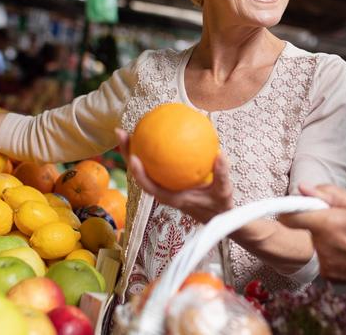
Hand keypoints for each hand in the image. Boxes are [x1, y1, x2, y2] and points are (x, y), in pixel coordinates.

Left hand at [114, 128, 233, 222]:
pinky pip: (157, 163)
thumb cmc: (219, 205)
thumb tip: (220, 154)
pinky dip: (154, 149)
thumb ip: (222, 175)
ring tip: (130, 128)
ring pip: (144, 167)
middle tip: (121, 133)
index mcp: (172, 198)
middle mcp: (163, 191)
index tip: (134, 157)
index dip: (139, 173)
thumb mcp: (224, 191)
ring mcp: (164, 185)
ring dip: (134, 149)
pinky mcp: (169, 180)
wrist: (219, 216)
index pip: (150, 187)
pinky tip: (157, 132)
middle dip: (128, 153)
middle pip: (140, 173)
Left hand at [280, 184, 345, 288]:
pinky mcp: (330, 277)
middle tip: (335, 219)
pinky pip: (322, 258)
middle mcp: (322, 247)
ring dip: (323, 238)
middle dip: (313, 222)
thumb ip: (330, 195)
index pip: (289, 216)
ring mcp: (325, 265)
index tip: (301, 205)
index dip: (292, 208)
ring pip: (312, 244)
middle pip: (302, 230)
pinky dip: (331, 252)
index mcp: (328, 225)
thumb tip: (304, 188)